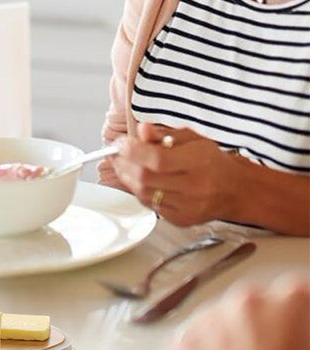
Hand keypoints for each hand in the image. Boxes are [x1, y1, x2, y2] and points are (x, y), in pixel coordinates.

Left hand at [112, 123, 232, 224]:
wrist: (235, 190)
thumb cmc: (212, 161)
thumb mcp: (192, 138)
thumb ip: (164, 133)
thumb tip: (141, 129)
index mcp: (198, 161)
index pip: (157, 159)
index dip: (133, 150)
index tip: (120, 143)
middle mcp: (194, 186)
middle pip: (147, 178)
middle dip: (124, 163)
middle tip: (115, 153)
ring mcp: (187, 206)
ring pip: (145, 194)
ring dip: (127, 177)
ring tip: (122, 164)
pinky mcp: (182, 219)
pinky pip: (151, 206)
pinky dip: (139, 191)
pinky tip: (137, 180)